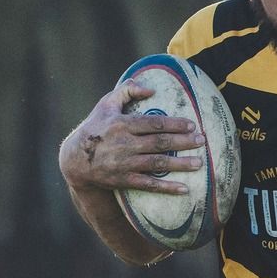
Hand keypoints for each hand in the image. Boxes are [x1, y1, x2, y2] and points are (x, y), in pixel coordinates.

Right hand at [58, 80, 199, 195]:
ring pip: (157, 163)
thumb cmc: (95, 127)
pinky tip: (184, 188)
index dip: (174, 124)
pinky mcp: (124, 180)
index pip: (154, 123)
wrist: (75, 160)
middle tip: (202, 141)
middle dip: (183, 142)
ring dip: (180, 164)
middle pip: (159, 142)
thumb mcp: (106, 104)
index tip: (192, 124)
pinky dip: (166, 187)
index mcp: (122, 124)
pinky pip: (149, 184)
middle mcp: (125, 144)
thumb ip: (127, 90)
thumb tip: (151, 88)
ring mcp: (124, 164)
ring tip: (199, 163)